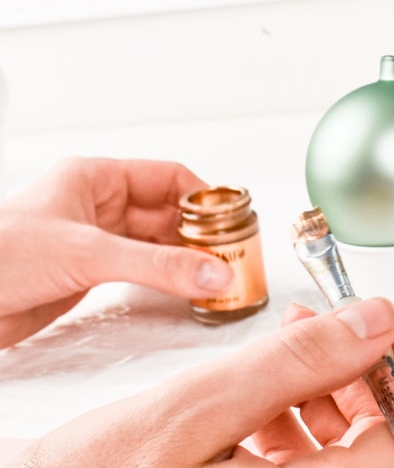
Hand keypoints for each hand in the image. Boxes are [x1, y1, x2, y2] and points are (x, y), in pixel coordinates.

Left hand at [0, 157, 233, 347]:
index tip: (232, 220)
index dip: (203, 197)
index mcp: (95, 178)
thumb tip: (213, 273)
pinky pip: (142, 272)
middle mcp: (98, 206)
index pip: (167, 178)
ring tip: (217, 275)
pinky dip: (167, 280)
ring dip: (186, 260)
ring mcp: (95, 241)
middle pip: (167, 213)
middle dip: (200, 234)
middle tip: (231, 255)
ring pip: (156, 245)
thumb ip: (157, 267)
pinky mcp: (89, 275)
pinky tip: (185, 290)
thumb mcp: (88, 254)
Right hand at [0, 298, 393, 467]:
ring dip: (335, 381)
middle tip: (332, 322)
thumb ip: (298, 363)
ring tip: (294, 340)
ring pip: (357, 442)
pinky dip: (303, 409)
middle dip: (369, 366)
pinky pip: (318, 457)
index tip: (388, 319)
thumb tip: (377, 322)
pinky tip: (269, 384)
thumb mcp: (203, 407)